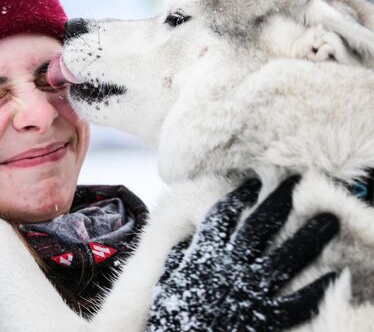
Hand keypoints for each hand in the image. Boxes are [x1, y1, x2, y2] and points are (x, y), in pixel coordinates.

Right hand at [147, 176, 339, 331]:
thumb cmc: (172, 312)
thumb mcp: (168, 278)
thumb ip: (179, 256)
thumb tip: (186, 238)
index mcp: (204, 255)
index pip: (222, 217)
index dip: (238, 197)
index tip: (252, 184)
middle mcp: (229, 267)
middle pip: (258, 228)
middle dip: (278, 202)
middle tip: (295, 182)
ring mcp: (248, 292)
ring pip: (284, 259)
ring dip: (308, 239)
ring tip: (328, 221)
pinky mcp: (262, 317)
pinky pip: (293, 303)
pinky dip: (314, 291)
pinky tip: (332, 277)